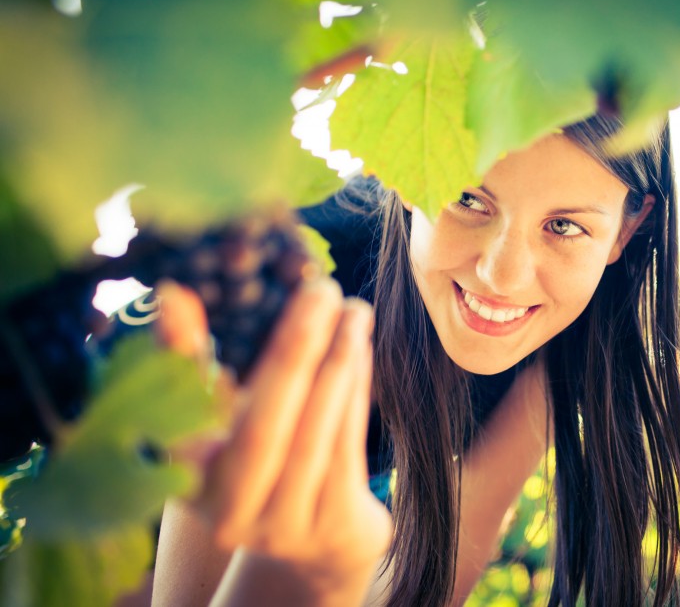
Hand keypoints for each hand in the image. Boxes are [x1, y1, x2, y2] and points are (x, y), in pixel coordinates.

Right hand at [155, 277, 391, 595]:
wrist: (319, 536)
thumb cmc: (262, 456)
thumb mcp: (222, 417)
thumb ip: (193, 360)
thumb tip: (172, 293)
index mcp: (185, 482)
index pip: (179, 418)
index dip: (180, 358)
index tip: (181, 294)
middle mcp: (227, 515)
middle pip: (262, 428)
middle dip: (292, 351)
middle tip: (318, 289)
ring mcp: (283, 528)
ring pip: (312, 436)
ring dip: (336, 365)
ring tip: (352, 310)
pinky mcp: (332, 526)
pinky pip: (345, 449)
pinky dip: (354, 393)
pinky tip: (360, 349)